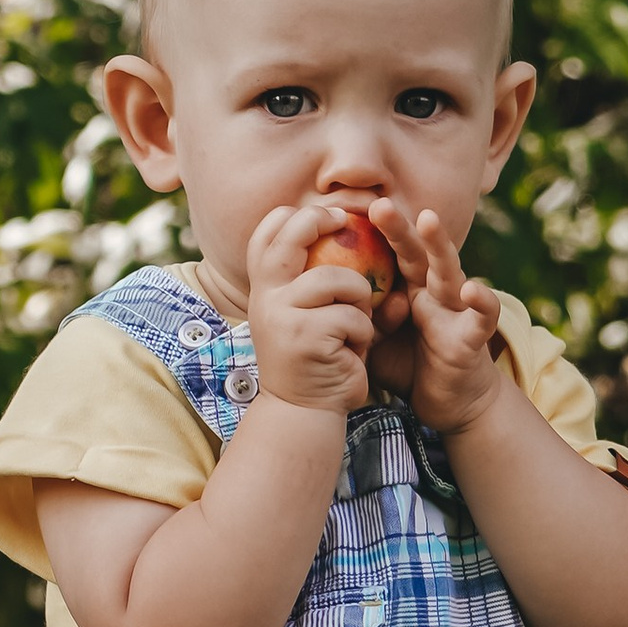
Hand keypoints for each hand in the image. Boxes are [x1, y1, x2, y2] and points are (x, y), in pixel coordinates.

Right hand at [245, 198, 387, 415]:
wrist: (302, 411)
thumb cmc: (315, 358)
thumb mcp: (306, 314)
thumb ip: (314, 278)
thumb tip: (346, 226)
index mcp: (263, 289)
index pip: (265, 235)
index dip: (293, 215)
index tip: (327, 217)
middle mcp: (266, 297)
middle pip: (292, 237)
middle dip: (322, 220)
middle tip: (346, 221)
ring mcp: (283, 315)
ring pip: (338, 278)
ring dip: (360, 297)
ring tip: (358, 321)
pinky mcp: (307, 336)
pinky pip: (353, 316)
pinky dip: (363, 333)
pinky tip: (353, 350)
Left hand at [369, 201, 505, 431]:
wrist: (449, 401)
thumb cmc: (409, 364)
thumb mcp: (374, 341)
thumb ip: (359, 318)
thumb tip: (325, 298)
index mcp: (408, 289)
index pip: (389, 255)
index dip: (373, 235)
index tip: (347, 214)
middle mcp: (432, 292)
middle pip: (416, 254)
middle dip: (399, 228)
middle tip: (378, 204)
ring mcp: (455, 309)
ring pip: (449, 271)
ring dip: (440, 245)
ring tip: (428, 219)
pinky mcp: (473, 335)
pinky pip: (482, 316)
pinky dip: (482, 301)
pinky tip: (472, 289)